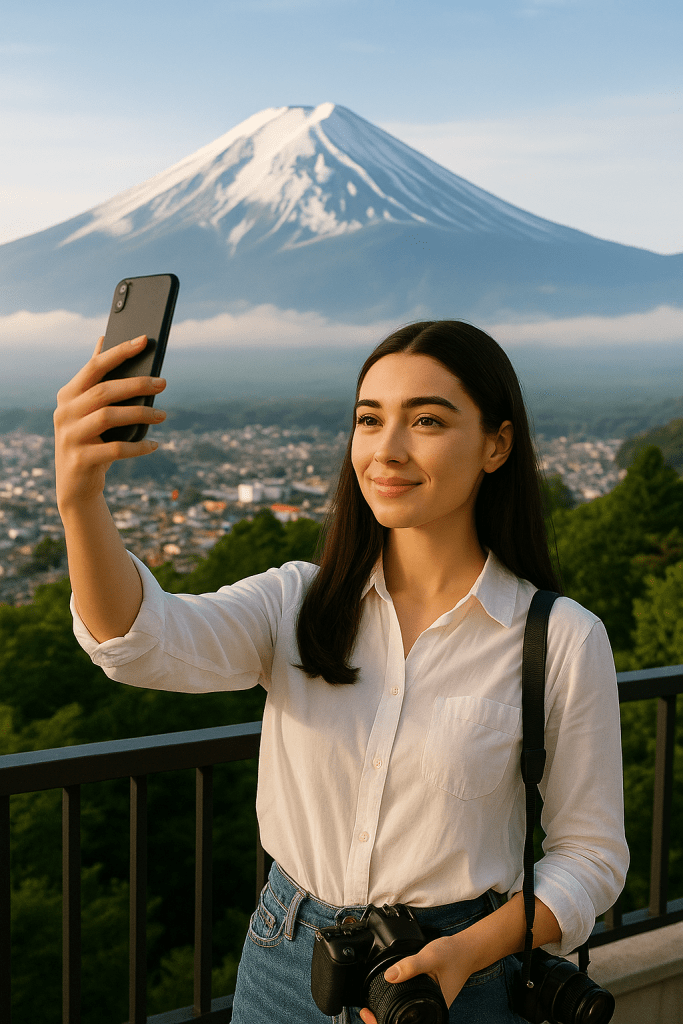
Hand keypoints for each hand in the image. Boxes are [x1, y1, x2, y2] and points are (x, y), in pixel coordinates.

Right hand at [54, 335, 165, 509]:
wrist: (75, 485)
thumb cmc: (89, 440)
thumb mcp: (88, 409)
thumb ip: (94, 378)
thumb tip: (103, 338)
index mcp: (67, 395)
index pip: (95, 366)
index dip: (119, 352)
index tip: (143, 340)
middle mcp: (64, 413)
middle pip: (104, 391)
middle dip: (137, 385)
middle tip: (162, 383)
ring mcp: (69, 436)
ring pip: (109, 417)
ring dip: (140, 414)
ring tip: (162, 416)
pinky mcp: (80, 459)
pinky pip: (115, 449)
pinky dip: (138, 446)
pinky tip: (154, 444)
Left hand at [358, 936, 470, 1023]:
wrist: (467, 950)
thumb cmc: (453, 955)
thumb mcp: (430, 957)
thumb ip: (411, 966)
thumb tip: (389, 976)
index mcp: (434, 1010)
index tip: (369, 1015)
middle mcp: (431, 1013)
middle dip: (381, 1022)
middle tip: (365, 1012)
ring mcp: (428, 1007)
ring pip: (404, 1020)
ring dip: (387, 1018)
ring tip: (370, 1010)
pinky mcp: (425, 1000)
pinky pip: (408, 1009)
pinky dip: (394, 1008)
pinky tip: (385, 1000)